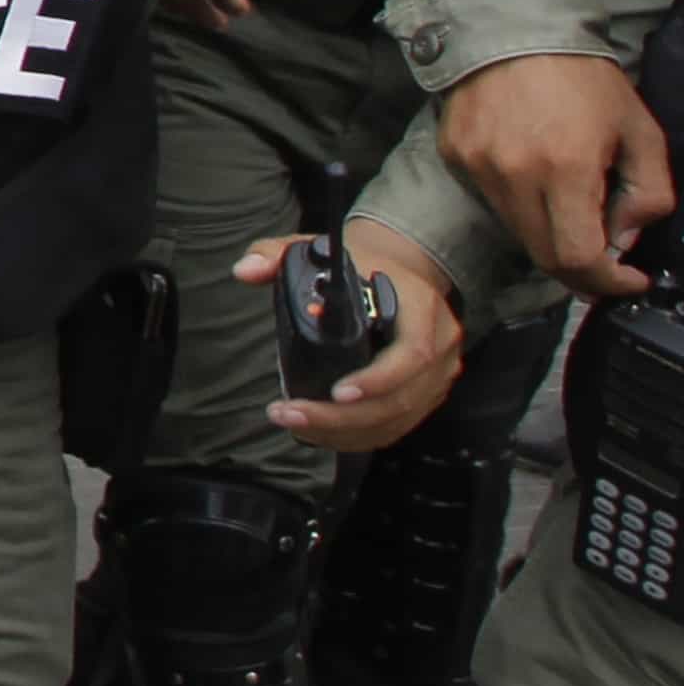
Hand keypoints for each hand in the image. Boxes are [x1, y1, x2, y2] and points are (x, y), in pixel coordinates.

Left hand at [239, 222, 464, 454]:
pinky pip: (397, 426)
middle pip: (402, 397)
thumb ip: (276, 254)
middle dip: (345, 416)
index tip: (335, 392)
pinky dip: (358, 435)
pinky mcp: (427, 393)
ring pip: (398, 419)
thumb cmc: (357, 264)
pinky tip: (319, 432)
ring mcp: (438, 374)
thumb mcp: (318, 250)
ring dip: (346, 431)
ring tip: (295, 423)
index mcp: (421, 306)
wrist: (398, 271)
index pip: (413, 352)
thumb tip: (245, 271)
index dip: (379, 379)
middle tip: (292, 414)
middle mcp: (440, 344)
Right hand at [438, 48, 669, 297]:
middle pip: (545, 256)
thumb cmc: (583, 76)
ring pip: (519, 230)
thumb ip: (649, 192)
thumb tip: (624, 237)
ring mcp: (479, 167)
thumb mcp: (641, 130)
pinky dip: (521, 201)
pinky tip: (534, 170)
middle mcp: (515, 174)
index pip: (579, 257)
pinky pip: (493, 199)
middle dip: (583, 268)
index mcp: (566, 167)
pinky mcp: (456, 156)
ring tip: (570, 202)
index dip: (607, 282)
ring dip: (550, 232)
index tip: (628, 279)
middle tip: (606, 258)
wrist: (513, 27)